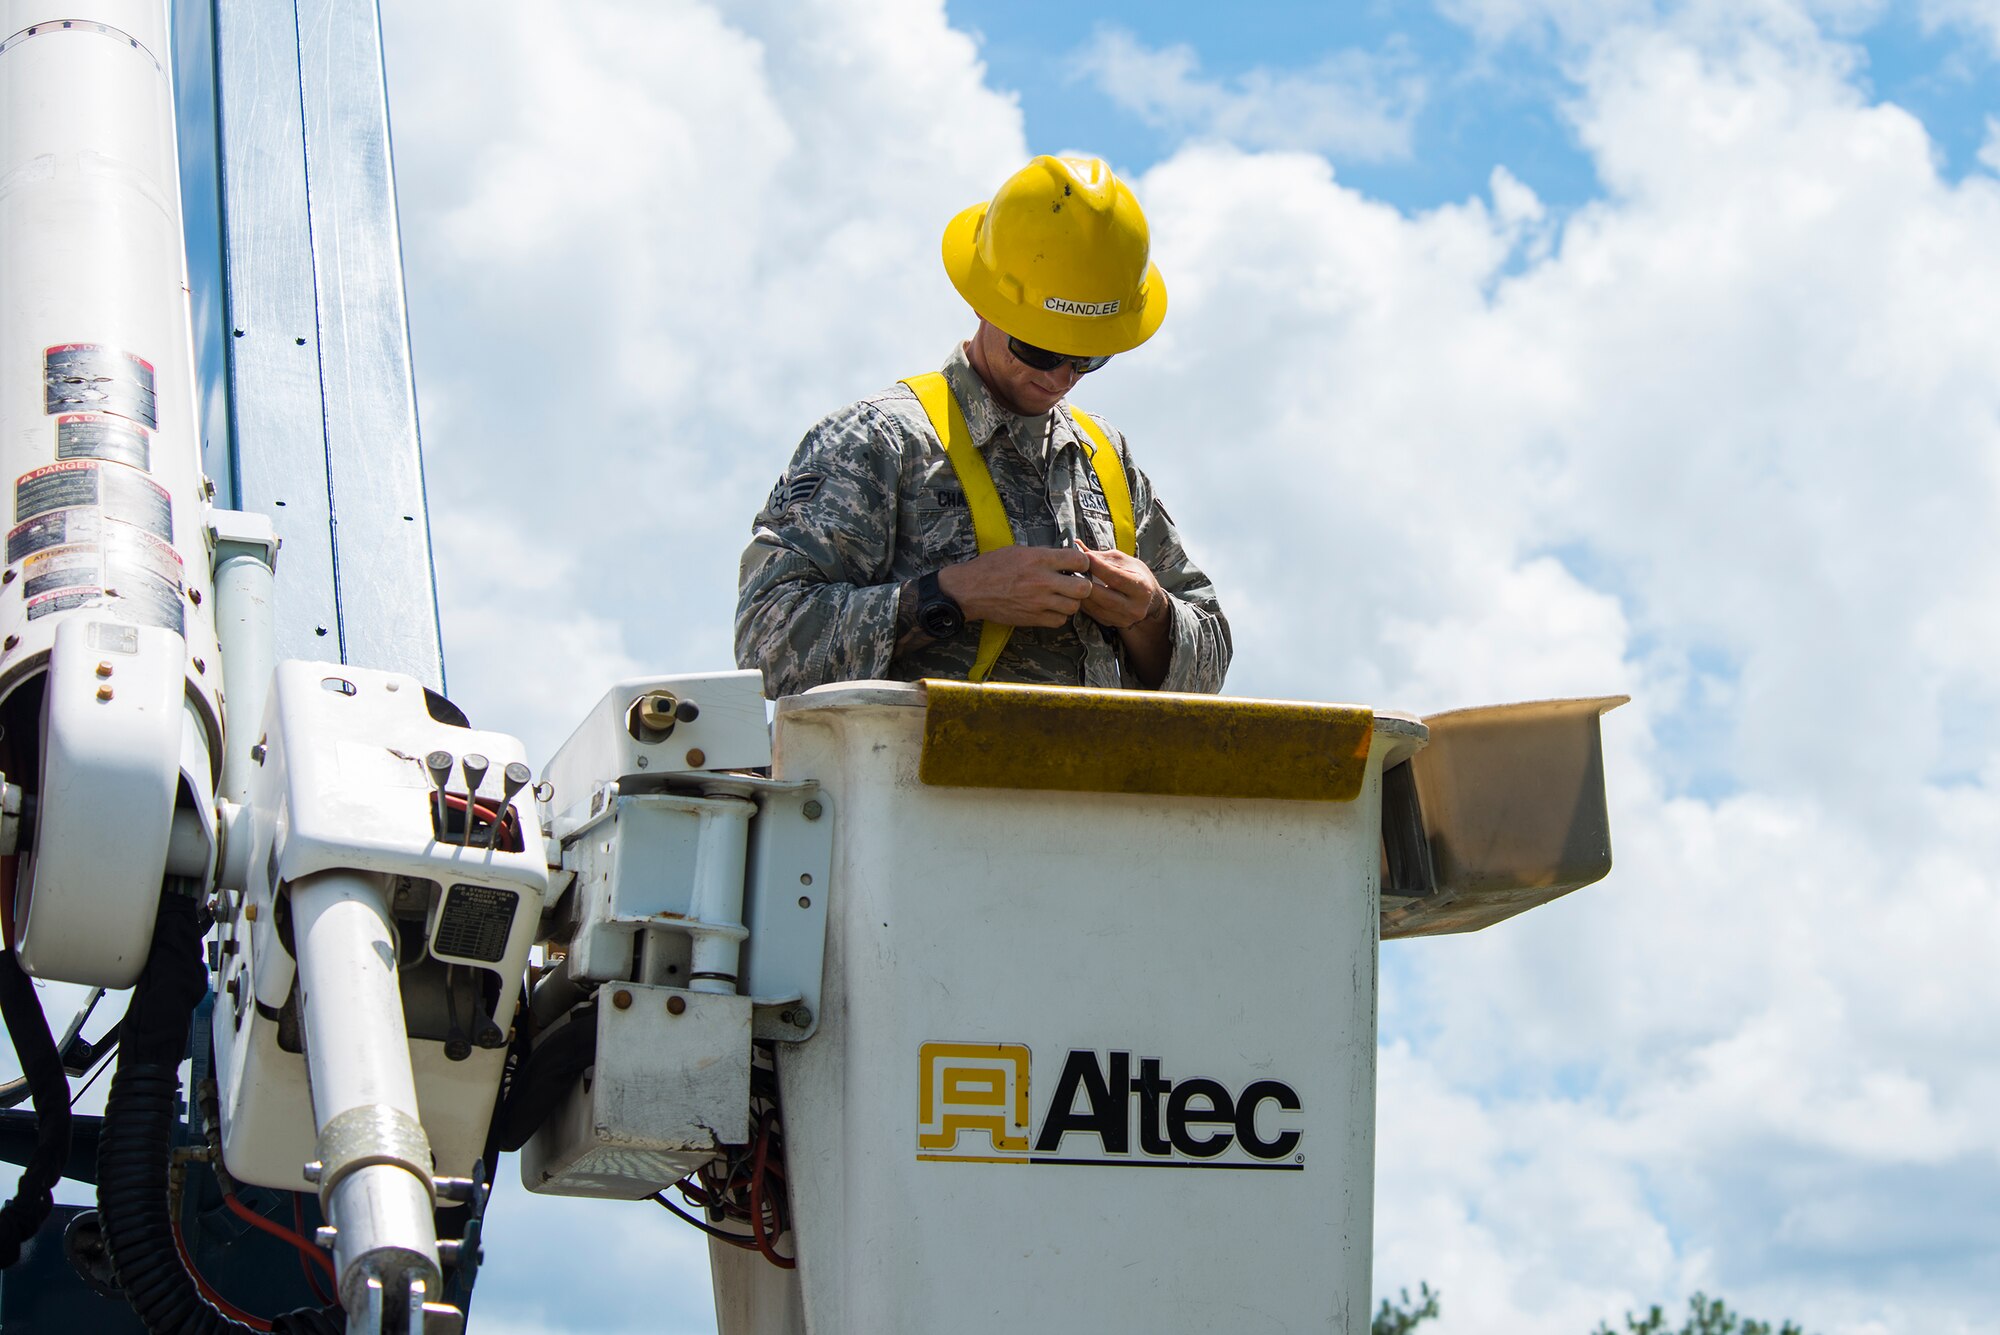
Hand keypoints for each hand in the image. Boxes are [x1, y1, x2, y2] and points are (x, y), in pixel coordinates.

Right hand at [937, 545, 1093, 627]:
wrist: (970, 590)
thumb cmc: (991, 567)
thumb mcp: (1018, 551)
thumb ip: (1043, 554)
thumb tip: (1063, 557)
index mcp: (1040, 559)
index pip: (1079, 560)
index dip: (1083, 562)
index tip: (1078, 565)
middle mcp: (1043, 581)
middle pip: (1083, 588)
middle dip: (1082, 585)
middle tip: (1074, 584)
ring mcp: (1039, 602)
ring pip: (1073, 606)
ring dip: (1071, 602)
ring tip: (1061, 597)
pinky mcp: (1033, 618)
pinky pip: (1059, 621)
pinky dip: (1059, 616)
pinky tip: (1051, 609)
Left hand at [1076, 546, 1165, 630]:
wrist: (1147, 598)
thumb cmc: (1135, 574)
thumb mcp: (1124, 561)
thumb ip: (1102, 555)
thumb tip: (1078, 546)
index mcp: (1142, 588)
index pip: (1117, 578)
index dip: (1099, 567)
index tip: (1085, 557)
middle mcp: (1136, 607)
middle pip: (1106, 597)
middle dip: (1087, 584)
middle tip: (1073, 572)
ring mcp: (1125, 619)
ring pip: (1097, 608)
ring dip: (1082, 595)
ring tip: (1073, 582)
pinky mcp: (1115, 624)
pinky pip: (1094, 615)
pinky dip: (1084, 604)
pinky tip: (1078, 594)